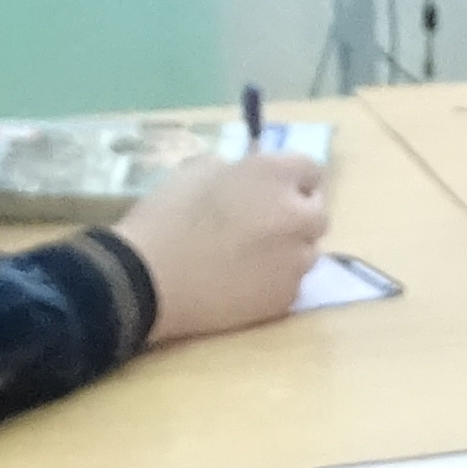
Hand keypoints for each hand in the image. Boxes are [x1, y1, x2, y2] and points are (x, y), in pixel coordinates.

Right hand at [117, 145, 330, 342]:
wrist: (148, 280)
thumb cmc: (166, 217)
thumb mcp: (198, 170)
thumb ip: (238, 171)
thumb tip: (251, 178)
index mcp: (275, 176)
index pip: (311, 170)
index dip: (292, 179)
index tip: (275, 188)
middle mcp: (297, 216)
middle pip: (317, 213)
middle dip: (296, 214)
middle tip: (263, 222)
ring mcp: (296, 261)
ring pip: (308, 251)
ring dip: (289, 248)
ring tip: (250, 256)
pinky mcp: (286, 297)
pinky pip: (292, 282)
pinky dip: (275, 280)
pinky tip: (242, 281)